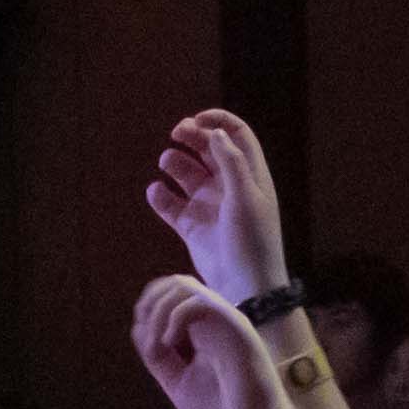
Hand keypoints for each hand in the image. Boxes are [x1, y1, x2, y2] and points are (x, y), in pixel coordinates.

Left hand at [131, 274, 292, 408]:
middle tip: (148, 338)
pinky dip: (174, 317)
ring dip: (159, 311)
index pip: (171, 297)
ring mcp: (225, 321)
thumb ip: (159, 357)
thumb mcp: (178, 382)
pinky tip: (170, 343)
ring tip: (158, 344)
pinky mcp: (235, 326)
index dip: (149, 311)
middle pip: (175, 283)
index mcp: (203, 332)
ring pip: (183, 286)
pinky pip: (198, 302)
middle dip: (150, 304)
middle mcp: (214, 322)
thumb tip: (139, 329)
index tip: (147, 347)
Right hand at [149, 108, 292, 302]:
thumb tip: (215, 133)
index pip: (235, 135)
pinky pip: (171, 204)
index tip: (196, 120)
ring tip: (166, 162)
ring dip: (174, 162)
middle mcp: (229, 186)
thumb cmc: (253, 241)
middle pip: (208, 148)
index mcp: (250, 175)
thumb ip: (231, 163)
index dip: (217, 121)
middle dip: (191, 136)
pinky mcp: (192, 226)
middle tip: (176, 132)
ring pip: (187, 173)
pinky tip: (155, 192)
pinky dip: (160, 196)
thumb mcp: (246, 197)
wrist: (246, 287)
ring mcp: (209, 205)